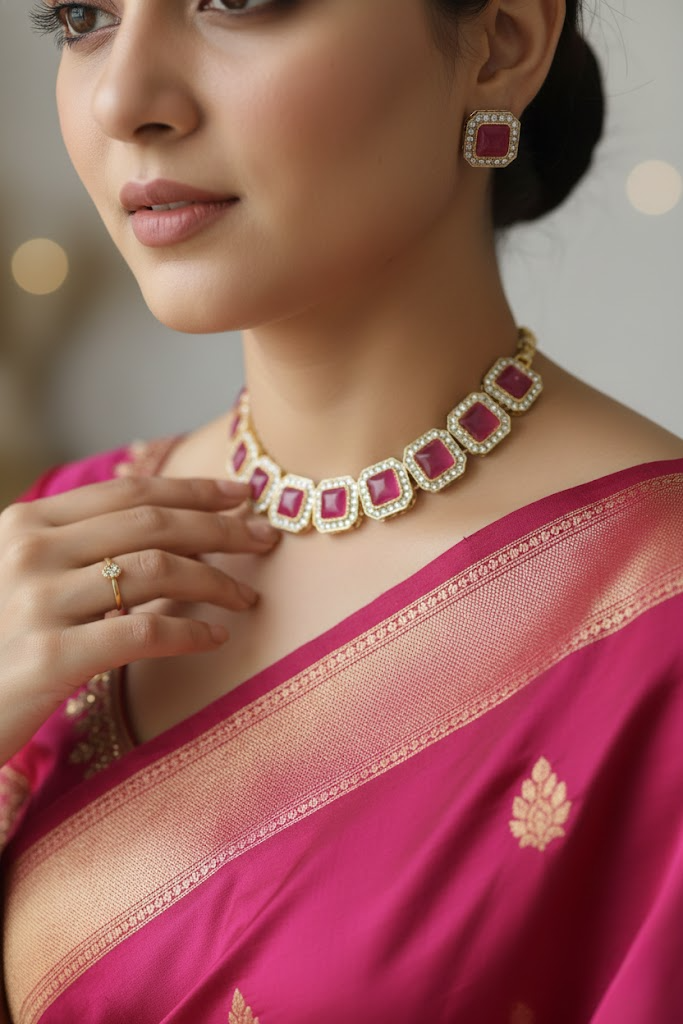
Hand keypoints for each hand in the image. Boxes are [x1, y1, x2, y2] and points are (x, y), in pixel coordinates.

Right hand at [0, 476, 279, 763]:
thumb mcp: (27, 575)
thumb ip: (85, 546)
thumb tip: (174, 523)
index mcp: (29, 522)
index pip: (131, 492)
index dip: (196, 489)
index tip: (244, 495)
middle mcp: (30, 551)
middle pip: (153, 523)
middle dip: (221, 528)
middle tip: (265, 539)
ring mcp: (36, 602)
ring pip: (156, 571)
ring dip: (216, 580)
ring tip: (248, 595)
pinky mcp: (48, 657)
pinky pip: (142, 633)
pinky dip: (190, 632)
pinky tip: (216, 636)